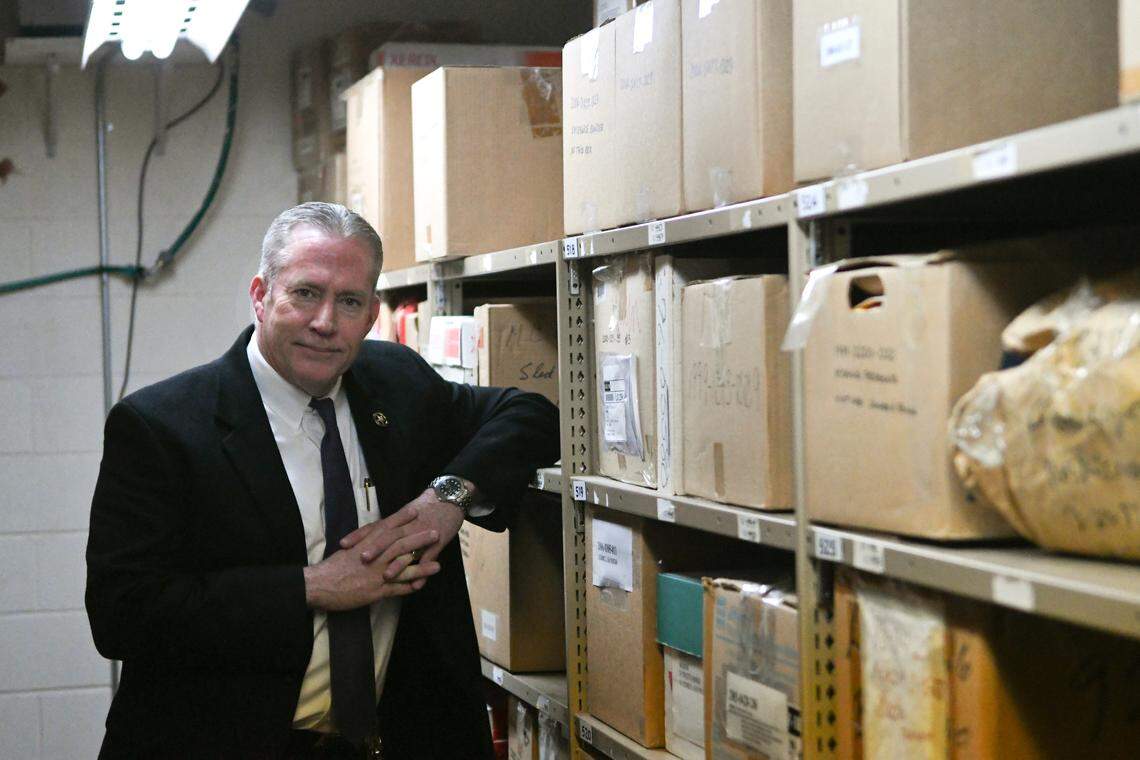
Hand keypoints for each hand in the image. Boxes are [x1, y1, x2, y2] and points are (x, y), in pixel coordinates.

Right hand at [304, 509, 441, 610]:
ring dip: (422, 567)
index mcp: (366, 544)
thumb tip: (373, 540)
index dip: (402, 519)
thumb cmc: (331, 567)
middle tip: (436, 532)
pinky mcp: (376, 591)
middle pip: (401, 545)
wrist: (318, 584)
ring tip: (439, 565)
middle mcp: (374, 557)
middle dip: (419, 539)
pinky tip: (421, 586)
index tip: (415, 511)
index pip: (387, 528)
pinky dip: (409, 588)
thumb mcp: (348, 550)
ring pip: (404, 568)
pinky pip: (397, 589)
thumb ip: (363, 544)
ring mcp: (377, 574)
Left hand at [341, 487, 465, 580]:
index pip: (375, 526)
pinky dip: (423, 570)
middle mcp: (407, 525)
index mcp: (397, 519)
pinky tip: (417, 584)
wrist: (449, 499)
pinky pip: (430, 557)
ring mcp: (422, 533)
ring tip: (386, 576)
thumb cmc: (425, 508)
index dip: (359, 535)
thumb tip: (369, 538)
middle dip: (376, 548)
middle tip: (361, 560)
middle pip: (389, 536)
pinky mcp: (438, 541)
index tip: (343, 544)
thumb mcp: (404, 514)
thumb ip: (388, 527)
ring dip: (398, 563)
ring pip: (409, 547)